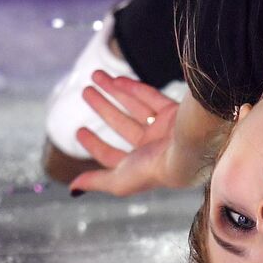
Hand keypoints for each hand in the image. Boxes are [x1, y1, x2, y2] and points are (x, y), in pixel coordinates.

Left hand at [68, 71, 181, 195]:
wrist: (189, 152)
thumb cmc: (155, 170)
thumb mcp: (119, 180)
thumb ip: (97, 181)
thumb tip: (73, 188)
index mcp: (140, 165)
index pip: (112, 154)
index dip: (94, 144)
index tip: (80, 130)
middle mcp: (152, 146)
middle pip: (121, 124)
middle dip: (102, 107)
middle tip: (85, 91)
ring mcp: (164, 128)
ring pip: (134, 106)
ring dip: (114, 91)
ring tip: (95, 74)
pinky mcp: (175, 112)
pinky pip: (151, 96)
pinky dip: (133, 88)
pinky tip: (117, 79)